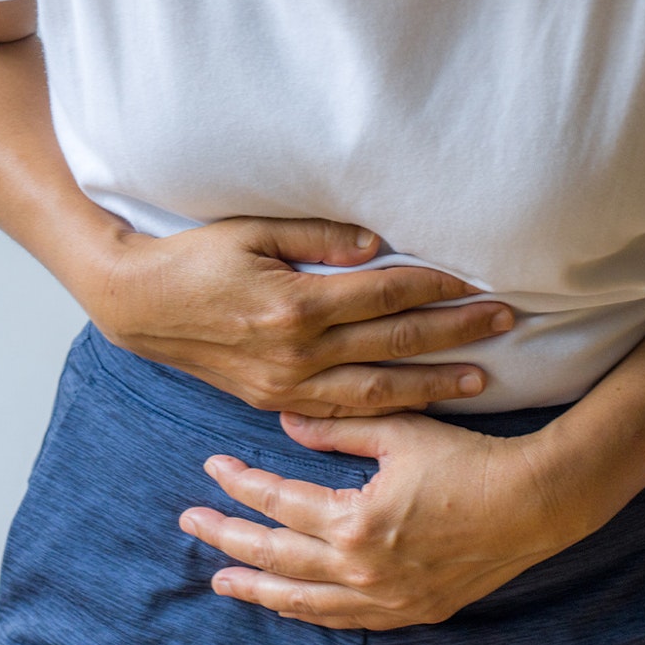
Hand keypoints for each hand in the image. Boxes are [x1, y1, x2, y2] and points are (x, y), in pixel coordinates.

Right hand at [88, 217, 513, 416]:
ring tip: (482, 379)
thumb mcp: (251, 231)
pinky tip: (420, 406)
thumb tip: (378, 244)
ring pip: (377, 390)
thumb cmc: (194, 258)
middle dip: (455, 332)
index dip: (435, 286)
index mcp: (295, 305)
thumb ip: (319, 239)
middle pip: (394, 344)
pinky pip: (342, 412)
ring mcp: (287, 385)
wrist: (139, 306)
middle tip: (505, 321)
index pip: (384, 295)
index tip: (476, 280)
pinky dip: (386, 410)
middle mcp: (297, 353)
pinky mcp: (275, 402)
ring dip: (433, 383)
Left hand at [177, 412, 591, 629]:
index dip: (240, 484)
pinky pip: (344, 620)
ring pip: (303, 601)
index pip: (277, 503)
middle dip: (227, 538)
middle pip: (275, 557)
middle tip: (189, 524)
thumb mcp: (401, 432)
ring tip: (222, 580)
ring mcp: (385, 599)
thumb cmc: (470, 460)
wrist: (536, 504)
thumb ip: (338, 428)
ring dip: (258, 588)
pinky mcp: (410, 613)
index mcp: (354, 521)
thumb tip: (285, 424)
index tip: (212, 467)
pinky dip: (309, 611)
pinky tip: (289, 605)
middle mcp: (362, 569)